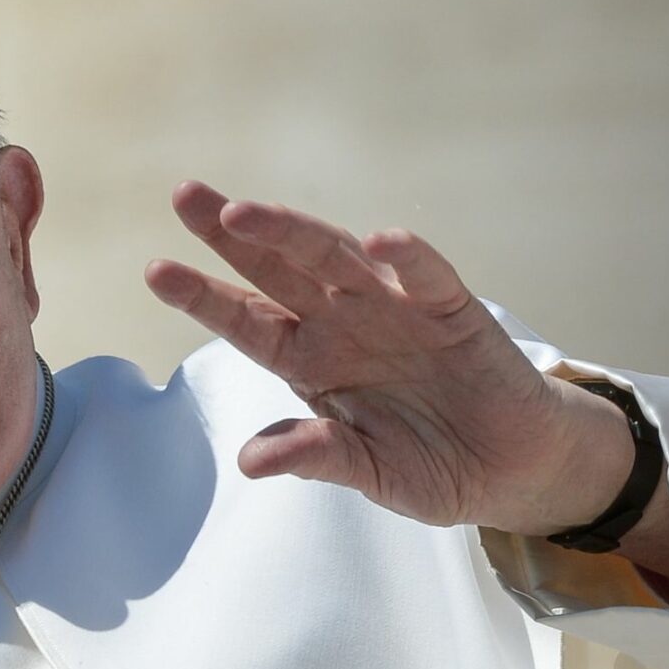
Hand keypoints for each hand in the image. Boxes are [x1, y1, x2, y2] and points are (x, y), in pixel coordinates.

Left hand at [144, 181, 636, 535]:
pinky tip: (379, 239)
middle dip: (231, 233)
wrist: (512, 468)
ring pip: (336, 256)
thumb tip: (250, 462)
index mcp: (311, 360)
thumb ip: (318, 457)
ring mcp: (395, 308)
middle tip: (185, 196)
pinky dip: (406, 256)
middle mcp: (344, 322)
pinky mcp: (453, 308)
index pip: (246, 320)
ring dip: (292, 231)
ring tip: (245, 213)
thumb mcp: (370, 472)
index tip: (157, 271)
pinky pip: (426, 275)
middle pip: (277, 268)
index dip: (203, 295)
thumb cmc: (432, 464)